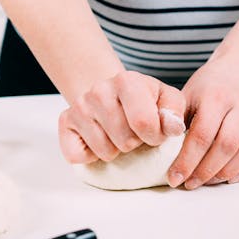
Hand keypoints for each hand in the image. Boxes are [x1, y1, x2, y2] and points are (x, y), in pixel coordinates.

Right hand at [58, 71, 186, 163]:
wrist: (111, 93)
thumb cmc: (143, 101)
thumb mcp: (166, 100)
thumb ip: (174, 113)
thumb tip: (173, 128)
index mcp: (127, 80)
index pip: (144, 123)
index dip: (155, 137)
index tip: (154, 132)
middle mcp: (99, 90)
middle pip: (125, 141)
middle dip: (135, 143)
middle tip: (132, 131)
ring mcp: (79, 106)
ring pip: (105, 151)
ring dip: (116, 150)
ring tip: (117, 134)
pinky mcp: (64, 123)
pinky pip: (79, 157)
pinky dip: (91, 157)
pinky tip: (98, 140)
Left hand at [169, 57, 238, 188]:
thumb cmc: (208, 85)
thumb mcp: (187, 94)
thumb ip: (177, 120)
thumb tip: (162, 150)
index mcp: (216, 96)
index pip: (201, 135)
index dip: (187, 161)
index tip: (174, 177)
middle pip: (225, 146)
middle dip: (205, 171)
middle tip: (190, 183)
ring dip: (226, 172)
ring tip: (208, 181)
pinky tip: (230, 177)